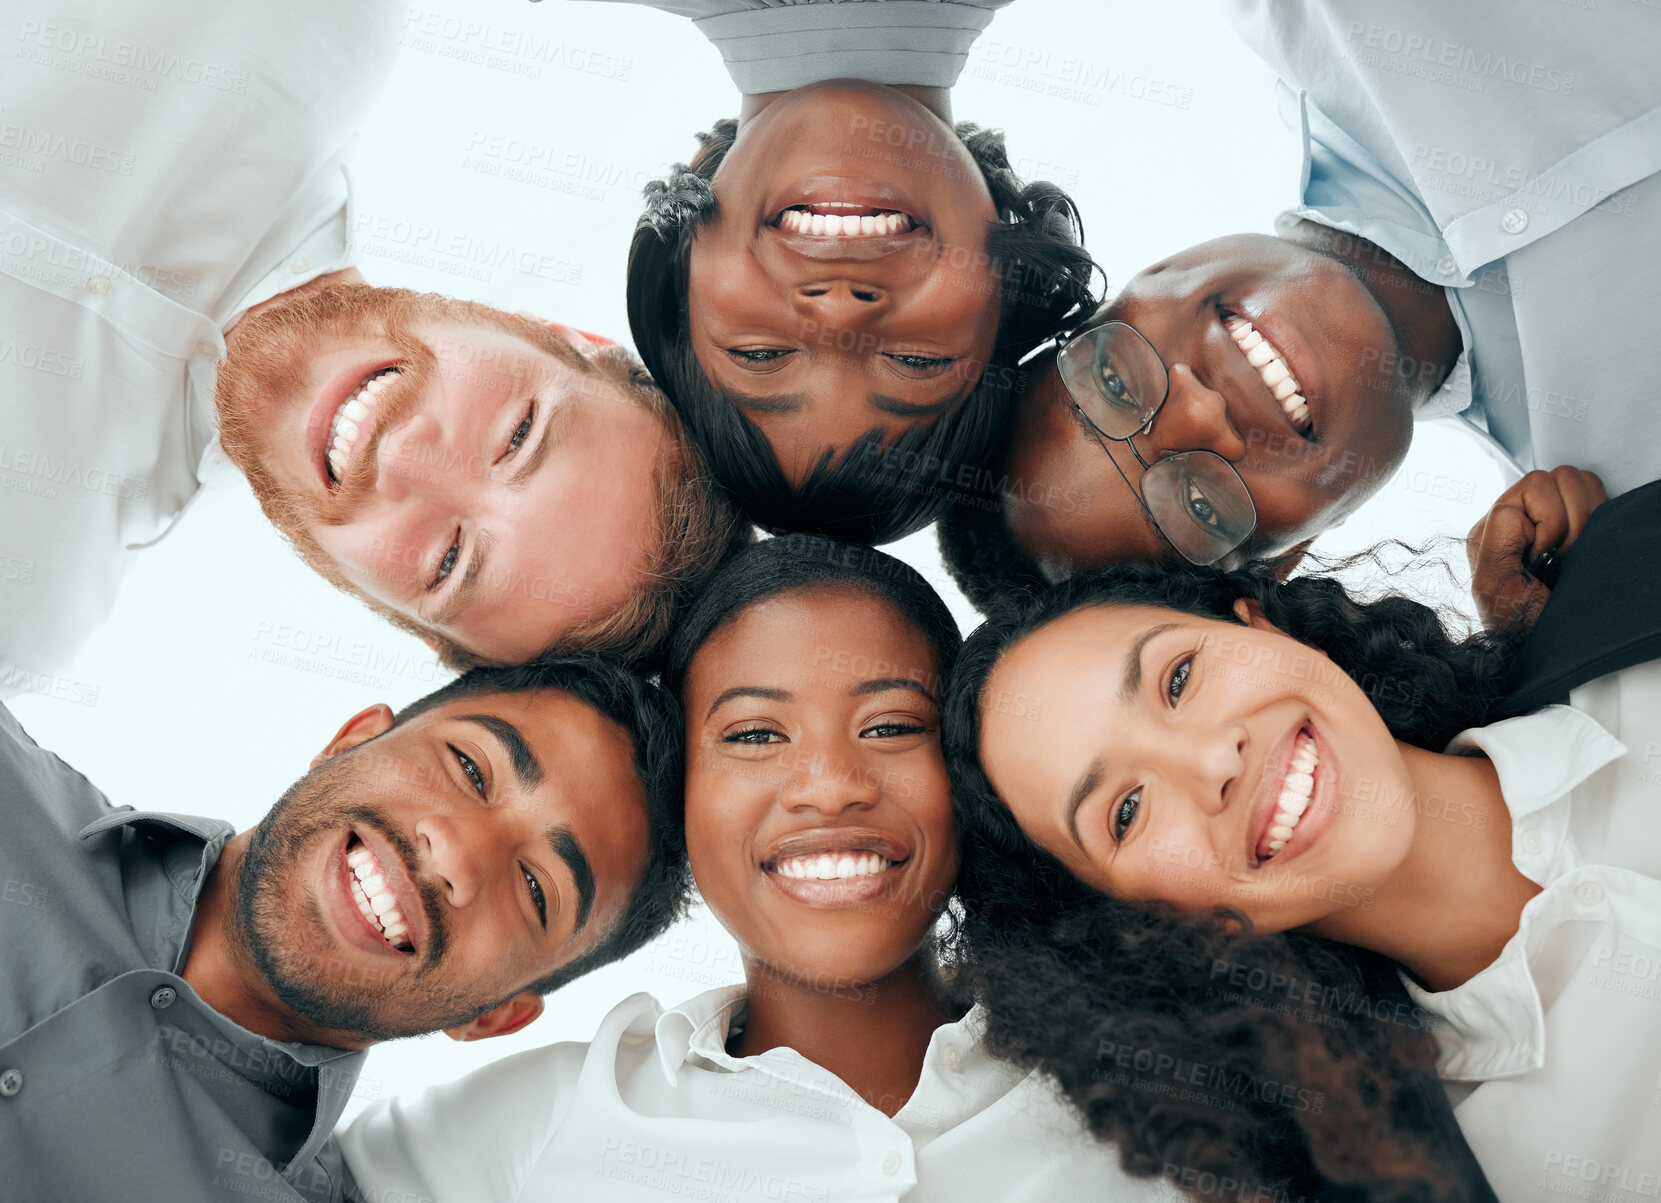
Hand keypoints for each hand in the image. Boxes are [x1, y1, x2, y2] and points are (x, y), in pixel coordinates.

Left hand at [1467, 466, 1605, 629]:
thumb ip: (1496, 542)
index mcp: (1493, 528)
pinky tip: (1583, 547)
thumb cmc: (1519, 625)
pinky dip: (1597, 516)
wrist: (1548, 648)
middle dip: (1568, 522)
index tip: (1542, 556)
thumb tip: (1509, 509)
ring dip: (1583, 520)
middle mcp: (1518, 518)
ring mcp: (1548, 519)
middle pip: (1558, 478)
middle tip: (1559, 556)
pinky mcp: (1576, 525)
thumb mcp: (1494, 585)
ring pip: (1577, 481)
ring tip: (1570, 554)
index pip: (1533, 486)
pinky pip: (1594, 493)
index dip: (1549, 522)